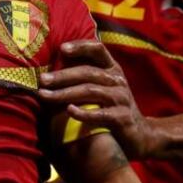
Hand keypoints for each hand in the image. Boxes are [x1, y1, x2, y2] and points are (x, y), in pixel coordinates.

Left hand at [39, 39, 156, 157]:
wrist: (140, 135)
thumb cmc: (112, 108)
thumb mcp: (102, 88)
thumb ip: (84, 76)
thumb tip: (50, 69)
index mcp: (112, 69)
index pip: (98, 49)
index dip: (81, 47)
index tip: (62, 49)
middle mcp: (117, 80)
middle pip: (88, 72)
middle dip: (62, 76)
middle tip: (42, 80)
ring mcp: (122, 99)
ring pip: (91, 91)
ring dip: (65, 93)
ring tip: (45, 96)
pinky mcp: (123, 118)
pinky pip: (101, 114)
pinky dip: (84, 112)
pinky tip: (69, 111)